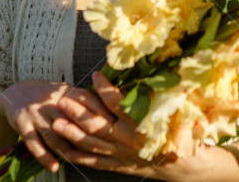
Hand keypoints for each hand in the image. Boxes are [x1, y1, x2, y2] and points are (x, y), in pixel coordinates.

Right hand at [0, 79, 115, 172]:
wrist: (17, 93)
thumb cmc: (51, 97)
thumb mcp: (68, 93)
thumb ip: (87, 103)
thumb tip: (115, 114)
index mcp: (67, 92)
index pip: (88, 103)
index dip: (101, 116)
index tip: (115, 130)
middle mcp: (52, 101)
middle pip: (71, 120)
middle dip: (85, 136)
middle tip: (99, 150)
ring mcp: (36, 112)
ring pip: (54, 134)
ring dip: (65, 150)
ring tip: (76, 161)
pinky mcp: (22, 122)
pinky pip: (33, 142)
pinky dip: (44, 156)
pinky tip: (54, 167)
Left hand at [52, 72, 195, 178]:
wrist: (182, 165)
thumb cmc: (179, 134)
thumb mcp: (174, 112)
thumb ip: (159, 95)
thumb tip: (154, 72)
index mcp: (140, 123)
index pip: (117, 103)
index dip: (104, 88)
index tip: (94, 75)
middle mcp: (127, 139)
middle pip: (96, 124)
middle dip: (77, 112)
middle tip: (62, 99)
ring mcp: (120, 153)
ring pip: (91, 143)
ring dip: (71, 133)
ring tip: (56, 122)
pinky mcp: (118, 164)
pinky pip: (95, 161)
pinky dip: (80, 157)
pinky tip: (65, 151)